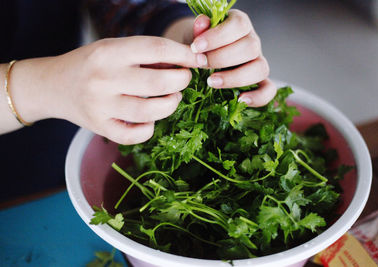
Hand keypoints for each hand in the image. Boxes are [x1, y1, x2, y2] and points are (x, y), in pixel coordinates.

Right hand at [9, 36, 205, 143]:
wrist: (54, 85)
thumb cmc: (92, 64)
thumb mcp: (114, 48)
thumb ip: (145, 55)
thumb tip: (185, 63)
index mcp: (110, 52)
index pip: (157, 49)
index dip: (183, 55)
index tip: (196, 60)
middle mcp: (104, 78)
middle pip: (159, 83)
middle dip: (181, 80)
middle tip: (183, 79)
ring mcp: (101, 106)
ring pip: (150, 112)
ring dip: (171, 104)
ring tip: (172, 98)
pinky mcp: (100, 127)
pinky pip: (134, 135)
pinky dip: (149, 128)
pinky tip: (149, 119)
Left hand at [190, 10, 275, 106]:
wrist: (202, 58)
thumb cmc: (201, 44)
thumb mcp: (198, 34)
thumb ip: (200, 29)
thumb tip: (202, 22)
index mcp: (240, 25)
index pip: (239, 25)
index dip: (218, 36)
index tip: (196, 47)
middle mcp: (253, 42)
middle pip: (251, 47)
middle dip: (222, 58)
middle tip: (201, 63)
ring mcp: (258, 62)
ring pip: (260, 68)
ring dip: (235, 78)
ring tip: (211, 82)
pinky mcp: (259, 82)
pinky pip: (269, 90)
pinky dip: (258, 96)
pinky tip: (240, 100)